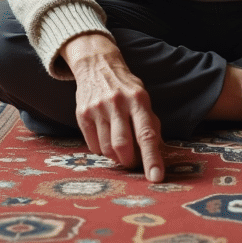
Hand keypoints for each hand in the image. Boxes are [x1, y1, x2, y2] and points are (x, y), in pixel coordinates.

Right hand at [62, 32, 164, 181]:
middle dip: (129, 161)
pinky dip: (103, 150)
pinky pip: (94, 146)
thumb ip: (151, 124)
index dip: (152, 158)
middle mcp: (118, 103)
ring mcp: (98, 108)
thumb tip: (159, 154)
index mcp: (139, 100)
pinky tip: (106, 139)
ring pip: (107, 149)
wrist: (97, 64)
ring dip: (116, 157)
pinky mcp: (82, 114)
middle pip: (123, 145)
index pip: (146, 134)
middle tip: (132, 162)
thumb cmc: (126, 87)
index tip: (156, 178)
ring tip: (120, 149)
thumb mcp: (143, 99)